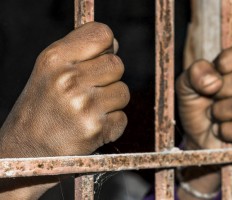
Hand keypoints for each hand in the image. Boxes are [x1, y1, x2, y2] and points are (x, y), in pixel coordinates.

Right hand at [0, 22, 129, 156]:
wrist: (26, 149)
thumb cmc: (41, 107)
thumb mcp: (49, 70)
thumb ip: (80, 52)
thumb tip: (114, 44)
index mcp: (55, 59)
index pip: (101, 34)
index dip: (107, 45)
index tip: (100, 55)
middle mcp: (68, 80)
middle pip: (117, 64)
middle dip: (109, 77)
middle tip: (89, 90)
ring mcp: (83, 106)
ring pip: (123, 92)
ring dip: (111, 102)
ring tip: (88, 110)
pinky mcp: (96, 129)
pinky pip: (122, 118)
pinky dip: (111, 123)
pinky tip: (90, 126)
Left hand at [176, 43, 231, 148]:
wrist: (195, 137)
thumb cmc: (195, 107)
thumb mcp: (186, 85)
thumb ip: (196, 73)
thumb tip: (214, 80)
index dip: (224, 64)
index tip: (212, 77)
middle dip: (219, 92)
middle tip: (212, 100)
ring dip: (219, 113)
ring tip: (216, 116)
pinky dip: (225, 131)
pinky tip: (222, 130)